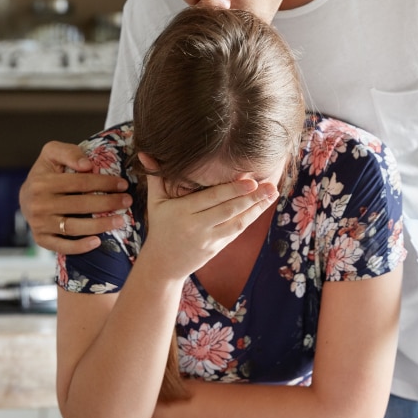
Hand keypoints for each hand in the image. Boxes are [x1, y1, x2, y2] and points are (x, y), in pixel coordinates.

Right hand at [18, 141, 131, 253]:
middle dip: (108, 203)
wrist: (25, 196)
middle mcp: (39, 204)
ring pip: (74, 227)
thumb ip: (69, 152)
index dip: (104, 183)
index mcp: (42, 182)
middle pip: (80, 205)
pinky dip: (80, 247)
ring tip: (120, 221)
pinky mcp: (41, 239)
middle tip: (127, 201)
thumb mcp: (52, 153)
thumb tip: (87, 165)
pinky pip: (62, 246)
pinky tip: (98, 242)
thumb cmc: (46, 172)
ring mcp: (39, 224)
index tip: (123, 184)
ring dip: (100, 225)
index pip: (80, 182)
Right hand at [136, 153, 278, 278]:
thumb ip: (156, 177)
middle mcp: (197, 227)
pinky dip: (250, 218)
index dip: (232, 190)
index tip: (250, 180)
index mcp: (182, 213)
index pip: (211, 199)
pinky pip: (236, 231)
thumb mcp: (155, 202)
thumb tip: (144, 152)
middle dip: (251, 198)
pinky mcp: (217, 247)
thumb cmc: (160, 227)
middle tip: (270, 185)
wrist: (163, 264)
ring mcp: (209, 239)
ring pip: (237, 223)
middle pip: (228, 210)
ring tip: (272, 194)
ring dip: (257, 209)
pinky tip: (263, 206)